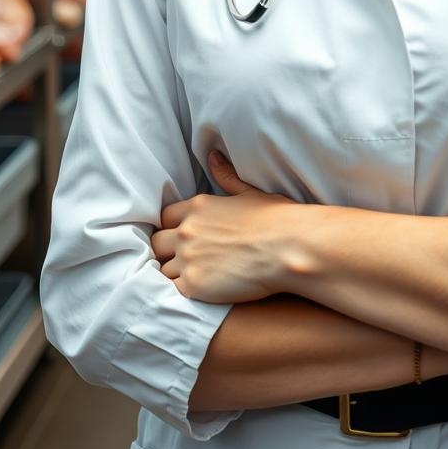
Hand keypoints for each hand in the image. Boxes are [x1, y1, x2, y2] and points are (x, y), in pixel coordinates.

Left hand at [151, 151, 304, 302]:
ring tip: (197, 278)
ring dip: (176, 274)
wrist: (290, 247)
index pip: (165, 217)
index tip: (185, 238)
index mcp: (198, 206)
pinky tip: (201, 291)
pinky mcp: (194, 285)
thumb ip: (226, 177)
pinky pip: (174, 291)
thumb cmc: (276, 219)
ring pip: (163, 270)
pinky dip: (184, 292)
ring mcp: (188, 258)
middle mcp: (187, 230)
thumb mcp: (250, 192)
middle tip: (187, 261)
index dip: (173, 228)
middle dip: (168, 252)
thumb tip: (213, 156)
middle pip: (157, 243)